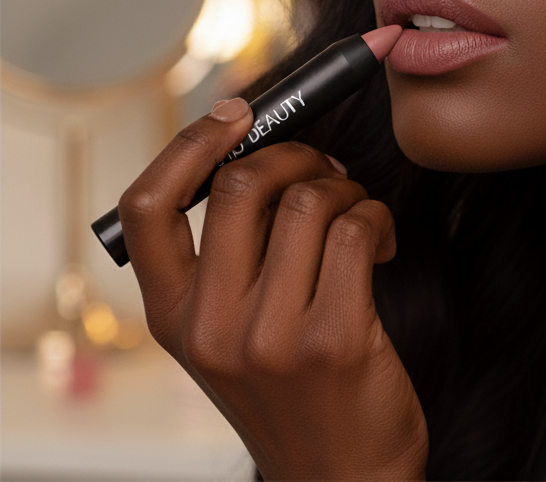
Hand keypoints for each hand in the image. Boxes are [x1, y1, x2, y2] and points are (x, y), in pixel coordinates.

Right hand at [118, 97, 428, 480]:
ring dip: (346, 188)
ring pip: (309, 200)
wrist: (340, 479)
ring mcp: (271, 337)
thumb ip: (229, 255)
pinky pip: (357, 227)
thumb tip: (253, 146)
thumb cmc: (293, 389)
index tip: (239, 113)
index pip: (150, 208)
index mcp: (173, 318)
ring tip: (358, 214)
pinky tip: (382, 241)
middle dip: (296, 154)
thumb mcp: (231, 331)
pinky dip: (377, 215)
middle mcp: (211, 327)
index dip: (190, 144)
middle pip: (240, 183)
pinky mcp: (336, 339)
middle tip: (325, 170)